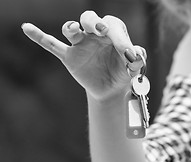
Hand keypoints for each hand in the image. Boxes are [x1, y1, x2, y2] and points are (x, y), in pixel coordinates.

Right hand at [22, 10, 145, 99]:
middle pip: (90, 19)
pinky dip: (39, 37)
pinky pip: (52, 44)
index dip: (121, 39)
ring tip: (74, 30)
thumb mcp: (133, 68)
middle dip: (94, 22)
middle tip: (101, 31)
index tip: (129, 56)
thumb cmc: (123, 72)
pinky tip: (27, 28)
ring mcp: (80, 44)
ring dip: (71, 27)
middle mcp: (95, 35)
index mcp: (113, 33)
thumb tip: (137, 55)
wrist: (111, 88)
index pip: (114, 27)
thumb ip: (138, 60)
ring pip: (71, 29)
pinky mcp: (69, 56)